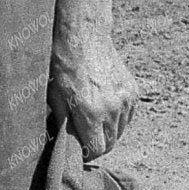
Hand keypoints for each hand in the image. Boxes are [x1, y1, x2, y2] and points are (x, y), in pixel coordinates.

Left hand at [50, 15, 137, 160]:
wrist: (84, 36)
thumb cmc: (63, 66)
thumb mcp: (55, 97)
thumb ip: (64, 125)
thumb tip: (67, 146)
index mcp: (90, 112)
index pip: (96, 150)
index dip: (86, 153)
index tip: (78, 149)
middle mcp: (112, 108)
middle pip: (110, 144)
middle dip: (97, 145)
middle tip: (83, 137)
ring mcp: (126, 99)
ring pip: (120, 131)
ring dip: (108, 132)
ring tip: (93, 120)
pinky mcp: (133, 91)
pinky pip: (127, 116)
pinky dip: (117, 118)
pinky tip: (104, 108)